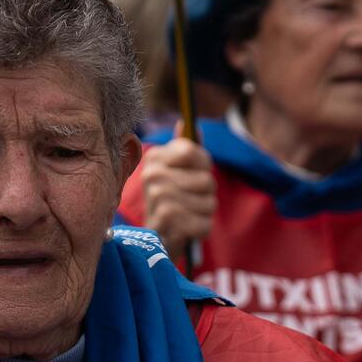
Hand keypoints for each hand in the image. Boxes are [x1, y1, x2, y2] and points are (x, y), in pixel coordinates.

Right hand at [141, 129, 216, 260]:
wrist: (153, 239)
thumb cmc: (169, 202)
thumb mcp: (174, 172)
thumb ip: (184, 149)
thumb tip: (185, 122)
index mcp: (154, 158)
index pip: (192, 151)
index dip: (203, 165)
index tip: (194, 175)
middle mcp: (152, 175)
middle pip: (207, 180)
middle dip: (206, 194)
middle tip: (188, 201)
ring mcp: (158, 197)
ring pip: (209, 203)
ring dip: (204, 213)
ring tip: (186, 215)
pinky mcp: (167, 221)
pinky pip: (206, 224)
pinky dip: (201, 229)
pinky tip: (186, 230)